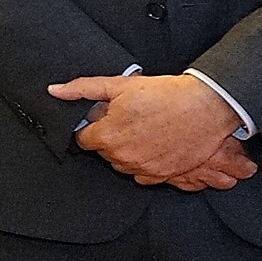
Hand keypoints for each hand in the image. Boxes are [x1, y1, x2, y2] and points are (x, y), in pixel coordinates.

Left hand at [46, 72, 250, 186]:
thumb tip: (55, 90)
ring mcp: (143, 169)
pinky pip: (142, 175)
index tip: (105, 118)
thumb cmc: (166, 94)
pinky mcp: (163, 176)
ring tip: (145, 130)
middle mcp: (122, 157)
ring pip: (122, 163)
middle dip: (110, 136)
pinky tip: (155, 145)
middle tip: (129, 119)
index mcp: (107, 136)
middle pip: (103, 152)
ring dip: (127, 150)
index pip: (83, 139)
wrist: (206, 107)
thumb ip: (83, 88)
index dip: (93, 126)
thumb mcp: (120, 85)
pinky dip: (145, 162)